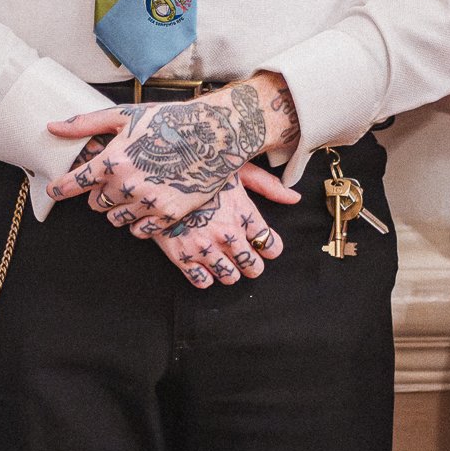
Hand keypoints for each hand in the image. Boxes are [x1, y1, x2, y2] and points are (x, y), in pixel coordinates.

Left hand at [47, 73, 298, 228]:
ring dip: (117, 208)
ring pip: (115, 219)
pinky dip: (138, 221)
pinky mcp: (168, 214)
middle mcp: (127, 184)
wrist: (213, 134)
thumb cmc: (168, 120)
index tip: (53, 191)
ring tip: (132, 191)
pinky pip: (140, 231)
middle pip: (95, 203)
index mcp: (113, 159)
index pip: (74, 183)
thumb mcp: (124, 115)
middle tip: (113, 180)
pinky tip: (146, 205)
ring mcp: (149, 202)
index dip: (59, 189)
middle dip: (98, 193)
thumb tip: (52, 127)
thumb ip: (85, 124)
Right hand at [150, 175, 293, 288]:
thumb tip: (295, 198)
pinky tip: (204, 264)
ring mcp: (204, 247)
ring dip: (230, 272)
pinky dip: (206, 277)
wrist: (155, 173)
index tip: (264, 245)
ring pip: (230, 278)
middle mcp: (227, 233)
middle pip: (253, 266)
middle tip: (245, 256)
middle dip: (252, 263)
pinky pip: (202, 282)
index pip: (270, 244)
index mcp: (243, 212)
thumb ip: (267, 185)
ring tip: (224, 261)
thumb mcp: (234, 168)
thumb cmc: (198, 168)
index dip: (270, 247)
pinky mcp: (182, 256)